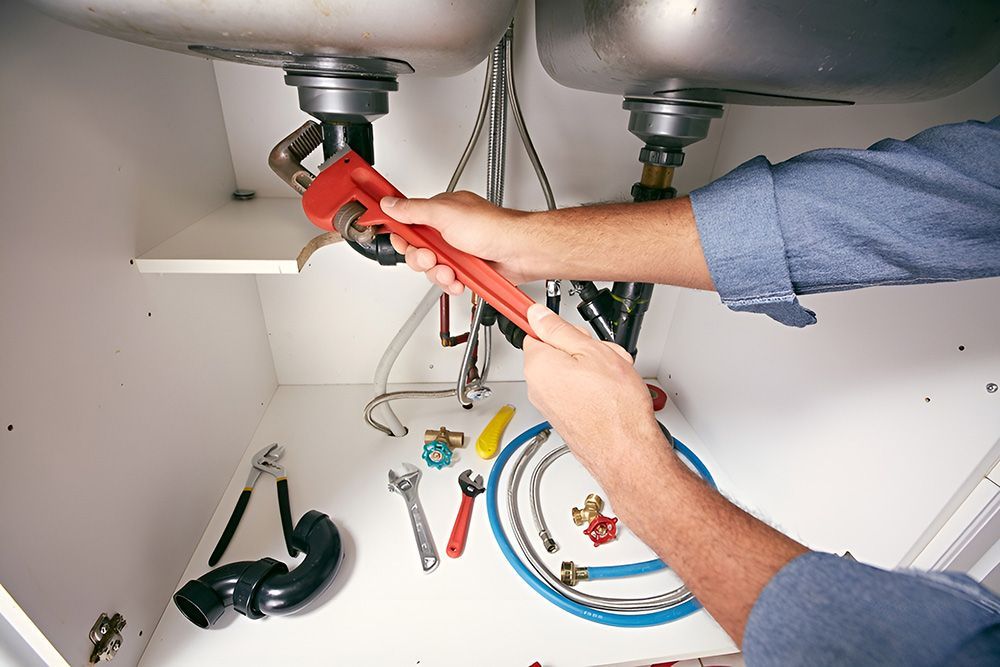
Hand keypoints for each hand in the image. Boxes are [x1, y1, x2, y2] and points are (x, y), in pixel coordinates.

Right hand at [380, 191, 538, 292]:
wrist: (519, 251)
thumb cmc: (493, 227)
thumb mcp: (445, 213)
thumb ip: (413, 210)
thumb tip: (389, 203)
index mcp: (440, 212)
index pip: (408, 222)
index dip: (400, 233)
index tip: (398, 240)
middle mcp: (446, 231)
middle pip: (416, 250)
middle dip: (421, 259)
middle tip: (432, 257)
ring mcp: (456, 251)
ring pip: (430, 269)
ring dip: (438, 273)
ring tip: (450, 270)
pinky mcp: (465, 269)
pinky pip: (446, 281)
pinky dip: (451, 283)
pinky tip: (459, 279)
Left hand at [522, 304, 667, 492]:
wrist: (627, 452)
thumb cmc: (614, 409)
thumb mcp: (592, 351)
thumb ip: (559, 329)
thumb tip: (537, 314)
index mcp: (538, 366)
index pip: (534, 330)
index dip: (554, 325)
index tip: (555, 319)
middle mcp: (537, 387)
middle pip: (555, 350)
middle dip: (581, 348)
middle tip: (602, 355)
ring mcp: (549, 404)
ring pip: (569, 370)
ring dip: (592, 368)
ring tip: (612, 378)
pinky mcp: (563, 416)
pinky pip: (575, 390)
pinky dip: (592, 387)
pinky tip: (611, 393)